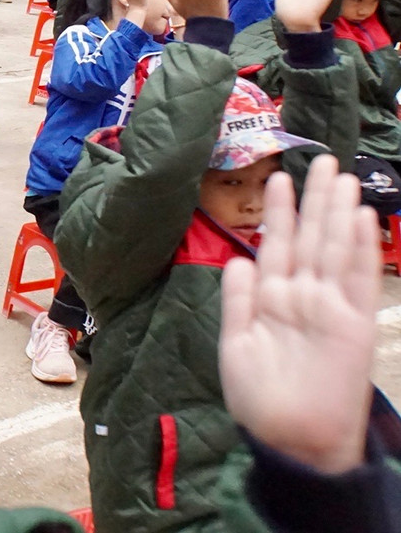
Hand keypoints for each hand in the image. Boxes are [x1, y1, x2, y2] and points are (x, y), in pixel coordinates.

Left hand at [220, 155, 378, 474]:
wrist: (290, 440)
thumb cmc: (260, 398)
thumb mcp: (236, 343)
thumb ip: (237, 300)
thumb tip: (239, 259)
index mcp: (272, 298)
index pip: (278, 244)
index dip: (281, 212)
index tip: (280, 176)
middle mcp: (303, 296)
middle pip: (312, 238)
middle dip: (316, 199)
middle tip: (323, 160)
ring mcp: (330, 308)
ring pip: (335, 249)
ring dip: (340, 213)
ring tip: (343, 177)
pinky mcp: (354, 325)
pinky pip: (357, 279)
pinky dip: (361, 249)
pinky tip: (362, 218)